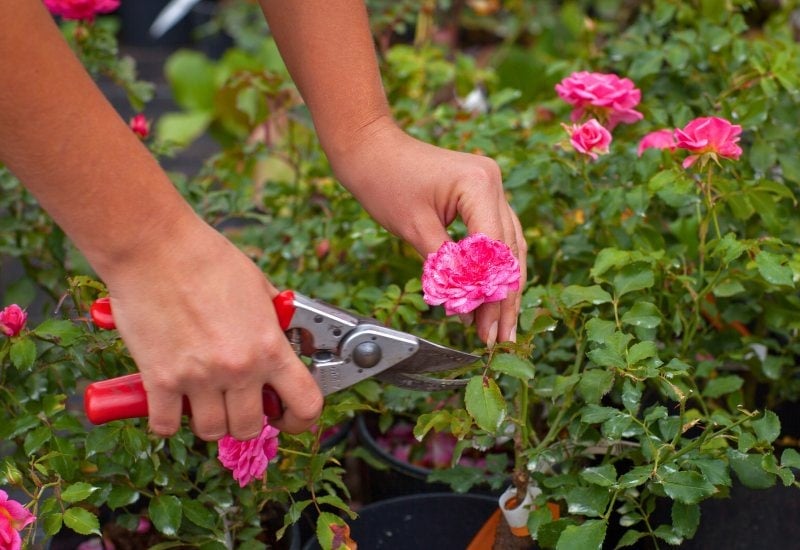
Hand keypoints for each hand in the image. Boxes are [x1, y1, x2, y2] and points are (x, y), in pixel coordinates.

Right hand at [101, 218, 322, 439]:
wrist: (155, 247)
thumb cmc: (206, 258)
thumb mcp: (259, 287)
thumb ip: (273, 322)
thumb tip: (284, 339)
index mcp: (269, 346)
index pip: (305, 404)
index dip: (300, 419)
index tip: (288, 417)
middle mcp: (239, 368)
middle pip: (251, 427)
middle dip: (247, 419)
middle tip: (237, 402)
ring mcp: (198, 378)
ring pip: (212, 431)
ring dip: (210, 420)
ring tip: (204, 399)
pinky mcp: (159, 380)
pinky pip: (166, 425)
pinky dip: (167, 420)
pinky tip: (169, 402)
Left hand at [329, 118, 526, 345]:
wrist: (370, 147)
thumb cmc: (384, 180)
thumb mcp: (414, 229)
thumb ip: (444, 268)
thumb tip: (465, 307)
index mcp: (479, 185)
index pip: (494, 250)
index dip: (490, 293)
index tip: (484, 327)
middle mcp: (494, 182)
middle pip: (507, 251)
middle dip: (502, 298)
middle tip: (498, 338)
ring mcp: (491, 186)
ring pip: (508, 246)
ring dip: (503, 287)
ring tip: (500, 327)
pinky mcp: (481, 194)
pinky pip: (495, 235)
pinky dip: (492, 267)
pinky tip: (492, 296)